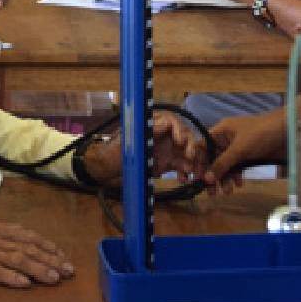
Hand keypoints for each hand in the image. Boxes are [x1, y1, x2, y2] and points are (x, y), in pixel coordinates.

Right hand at [0, 220, 73, 287]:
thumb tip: (14, 242)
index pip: (25, 234)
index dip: (45, 244)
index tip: (61, 254)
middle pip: (26, 246)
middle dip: (49, 258)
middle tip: (67, 269)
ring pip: (15, 258)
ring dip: (37, 268)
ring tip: (54, 277)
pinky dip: (11, 276)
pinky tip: (25, 283)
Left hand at [80, 112, 203, 184]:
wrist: (105, 171)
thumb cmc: (112, 153)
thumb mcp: (127, 143)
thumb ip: (145, 134)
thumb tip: (165, 123)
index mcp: (151, 126)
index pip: (171, 122)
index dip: (179, 130)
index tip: (181, 142)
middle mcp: (161, 135)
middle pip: (183, 136)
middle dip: (191, 146)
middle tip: (191, 159)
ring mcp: (164, 149)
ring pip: (186, 151)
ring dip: (194, 161)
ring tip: (195, 173)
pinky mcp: (166, 163)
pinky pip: (181, 165)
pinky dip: (187, 172)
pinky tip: (186, 179)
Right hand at [201, 105, 288, 193]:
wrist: (286, 131)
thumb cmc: (260, 134)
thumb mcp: (240, 149)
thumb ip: (222, 163)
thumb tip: (206, 179)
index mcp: (221, 131)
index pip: (203, 146)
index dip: (199, 161)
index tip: (197, 177)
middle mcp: (226, 139)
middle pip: (213, 158)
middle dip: (213, 175)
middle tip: (212, 192)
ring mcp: (237, 148)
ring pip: (226, 165)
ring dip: (225, 178)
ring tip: (228, 192)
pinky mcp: (247, 155)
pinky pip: (237, 167)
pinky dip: (236, 176)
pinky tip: (239, 184)